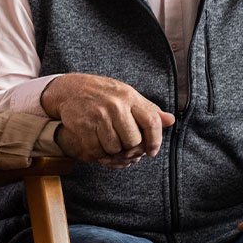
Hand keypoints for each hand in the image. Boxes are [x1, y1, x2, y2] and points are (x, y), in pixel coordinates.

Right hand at [42, 73, 173, 167]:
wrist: (71, 89)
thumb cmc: (104, 94)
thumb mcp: (128, 95)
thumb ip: (149, 110)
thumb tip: (171, 120)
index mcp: (129, 97)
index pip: (151, 122)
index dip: (155, 141)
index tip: (152, 151)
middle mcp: (115, 106)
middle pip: (133, 141)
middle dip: (131, 148)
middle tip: (126, 147)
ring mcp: (98, 116)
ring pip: (115, 148)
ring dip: (114, 151)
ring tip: (111, 143)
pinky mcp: (83, 126)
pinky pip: (97, 151)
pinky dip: (99, 153)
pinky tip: (99, 145)